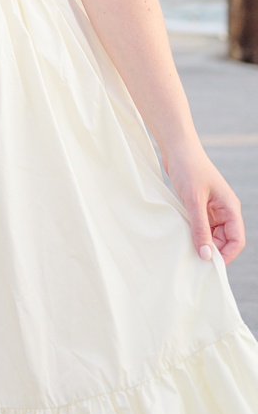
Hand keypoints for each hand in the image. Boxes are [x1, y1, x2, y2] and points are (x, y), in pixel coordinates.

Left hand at [165, 146, 246, 263]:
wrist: (177, 147)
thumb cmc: (189, 169)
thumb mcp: (193, 201)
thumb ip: (200, 228)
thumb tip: (205, 255)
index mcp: (231, 208)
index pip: (236, 240)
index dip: (226, 255)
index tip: (209, 266)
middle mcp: (224, 210)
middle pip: (224, 239)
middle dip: (212, 250)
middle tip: (193, 259)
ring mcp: (212, 208)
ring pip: (212, 233)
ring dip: (201, 241)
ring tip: (186, 248)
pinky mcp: (199, 205)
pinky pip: (201, 225)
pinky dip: (194, 231)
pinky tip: (182, 235)